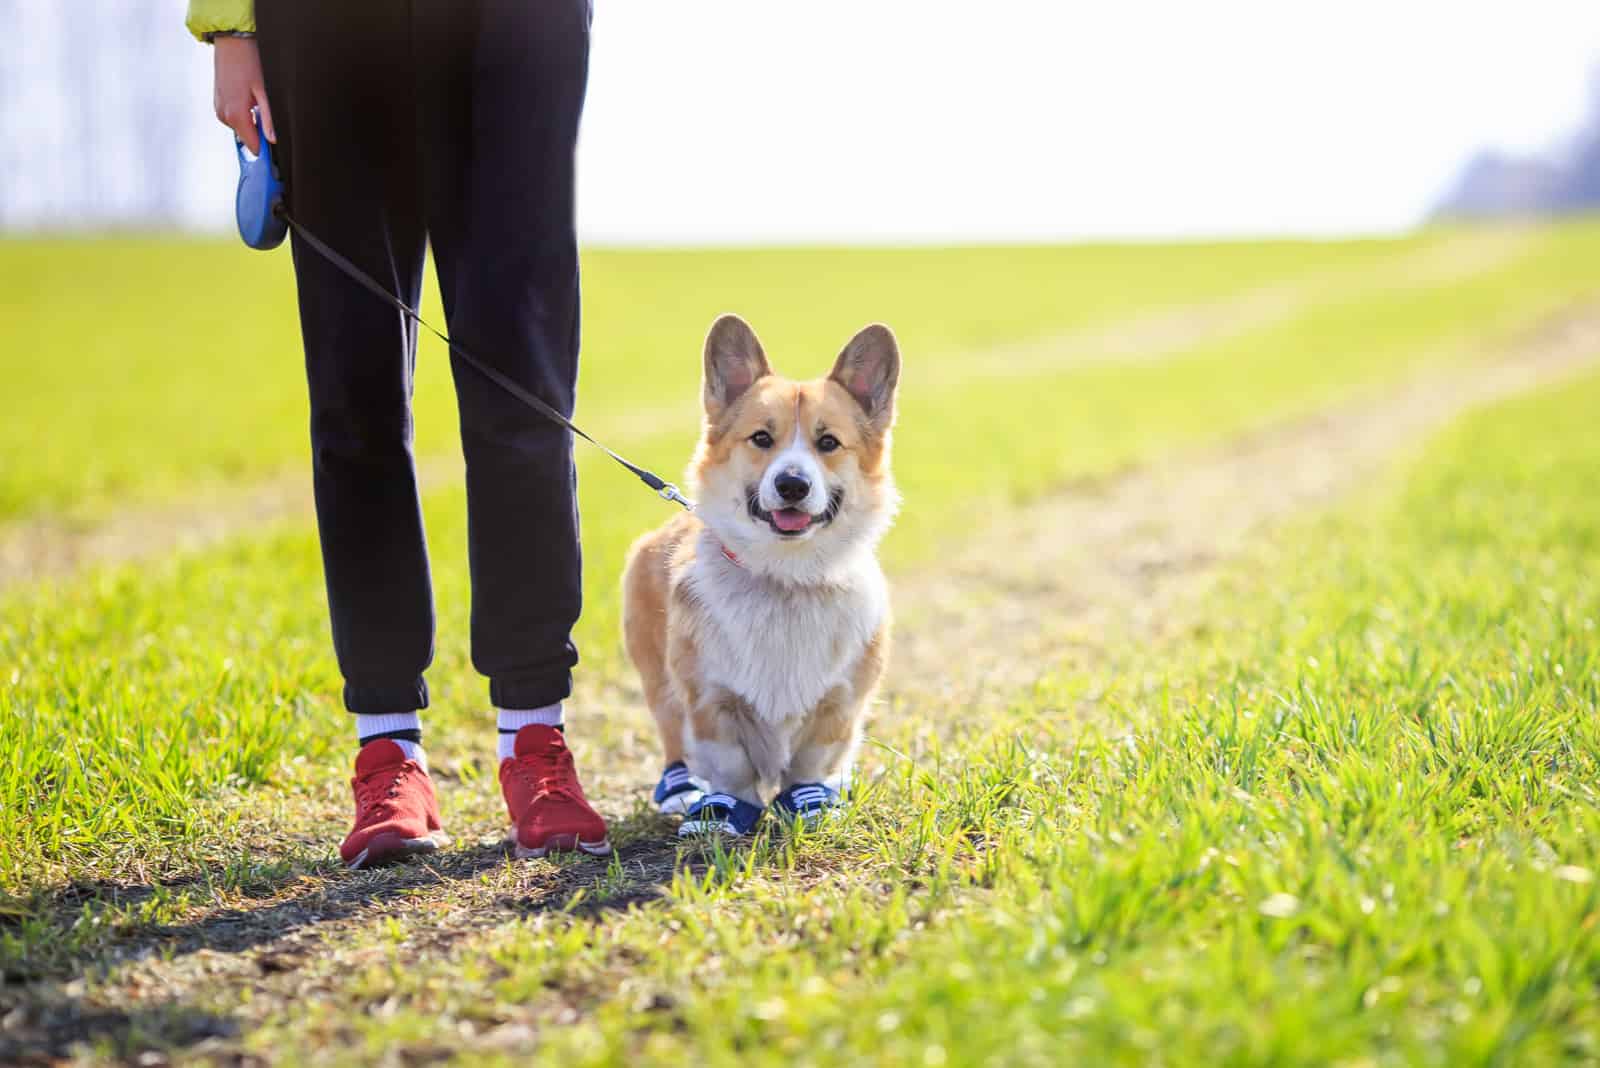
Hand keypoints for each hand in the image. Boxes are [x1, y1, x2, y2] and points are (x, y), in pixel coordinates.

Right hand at [213, 35, 274, 153]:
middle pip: (246, 137)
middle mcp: (224, 114)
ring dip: (250, 121)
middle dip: (258, 132)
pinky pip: (232, 117)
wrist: (231, 43)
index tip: (274, 150)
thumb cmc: (248, 63)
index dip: (264, 148)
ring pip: (239, 127)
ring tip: (256, 101)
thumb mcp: (264, 93)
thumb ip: (268, 119)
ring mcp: (218, 108)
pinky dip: (242, 113)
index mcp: (235, 115)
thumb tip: (273, 139)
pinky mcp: (217, 102)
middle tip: (267, 115)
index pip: (252, 145)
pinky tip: (248, 98)